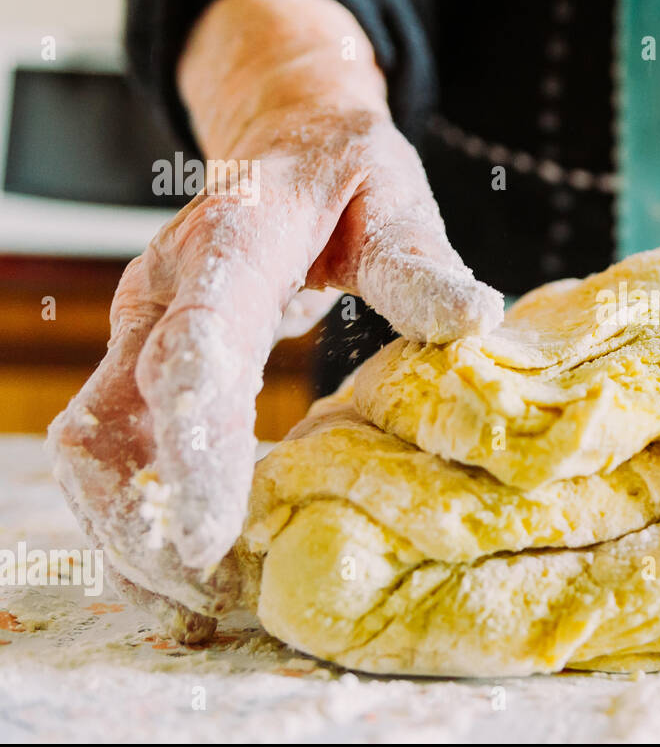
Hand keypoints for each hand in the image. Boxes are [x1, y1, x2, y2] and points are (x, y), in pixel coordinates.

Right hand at [47, 103, 502, 631]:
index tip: (211, 533)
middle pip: (120, 415)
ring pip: (95, 445)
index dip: (195, 441)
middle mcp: (162, 291)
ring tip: (198, 602)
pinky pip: (109, 450)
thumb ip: (420, 263)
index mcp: (228, 243)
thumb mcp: (395, 200)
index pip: (195, 343)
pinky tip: (175, 572)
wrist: (285, 144)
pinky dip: (131, 515)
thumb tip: (478, 316)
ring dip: (130, 529)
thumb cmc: (348, 178)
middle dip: (153, 514)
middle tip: (212, 595)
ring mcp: (140, 329)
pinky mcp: (139, 362)